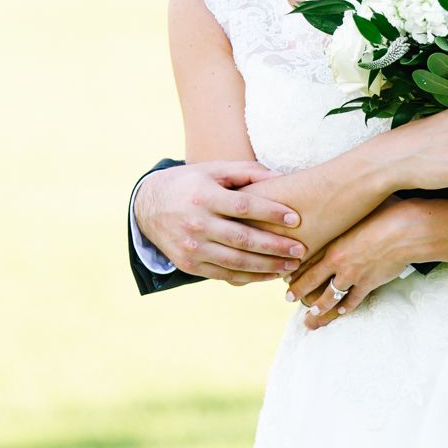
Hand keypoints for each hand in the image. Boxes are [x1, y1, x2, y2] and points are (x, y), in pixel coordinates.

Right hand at [134, 161, 305, 284]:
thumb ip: (246, 172)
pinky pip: (224, 275)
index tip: (295, 219)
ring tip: (291, 266)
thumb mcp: (212, 170)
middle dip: (275, 246)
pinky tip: (269, 275)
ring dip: (267, 267)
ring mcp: (192, 247)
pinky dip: (249, 278)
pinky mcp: (189, 265)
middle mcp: (196, 223)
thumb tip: (281, 177)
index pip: (243, 206)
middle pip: (243, 238)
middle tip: (300, 249)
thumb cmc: (189, 184)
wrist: (147, 207)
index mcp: (203, 196)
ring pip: (236, 262)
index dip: (271, 213)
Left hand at [289, 198, 418, 329]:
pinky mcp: (369, 284)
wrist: (405, 231)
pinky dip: (346, 307)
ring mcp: (353, 276)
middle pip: (312, 281)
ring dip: (320, 307)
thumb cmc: (384, 214)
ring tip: (312, 314)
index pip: (307, 260)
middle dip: (298, 291)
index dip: (295, 269)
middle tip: (289, 298)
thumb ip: (345, 214)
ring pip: (330, 296)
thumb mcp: (357, 211)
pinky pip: (354, 300)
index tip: (287, 275)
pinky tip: (341, 310)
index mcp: (333, 243)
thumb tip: (341, 204)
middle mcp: (338, 262)